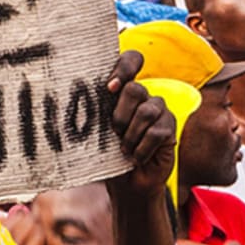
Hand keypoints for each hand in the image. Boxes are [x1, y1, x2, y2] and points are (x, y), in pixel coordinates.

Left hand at [106, 51, 175, 196]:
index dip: (124, 68)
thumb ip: (94, 114)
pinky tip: (137, 157)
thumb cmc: (107, 157)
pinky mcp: (170, 127)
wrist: (127, 184)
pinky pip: (156, 132)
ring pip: (146, 111)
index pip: (131, 61)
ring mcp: (159, 110)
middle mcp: (143, 97)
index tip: (109, 88)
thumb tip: (75, 100)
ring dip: (130, 136)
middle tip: (114, 134)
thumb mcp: (95, 134)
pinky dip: (142, 149)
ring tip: (125, 149)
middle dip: (120, 115)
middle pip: (135, 89)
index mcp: (122, 93)